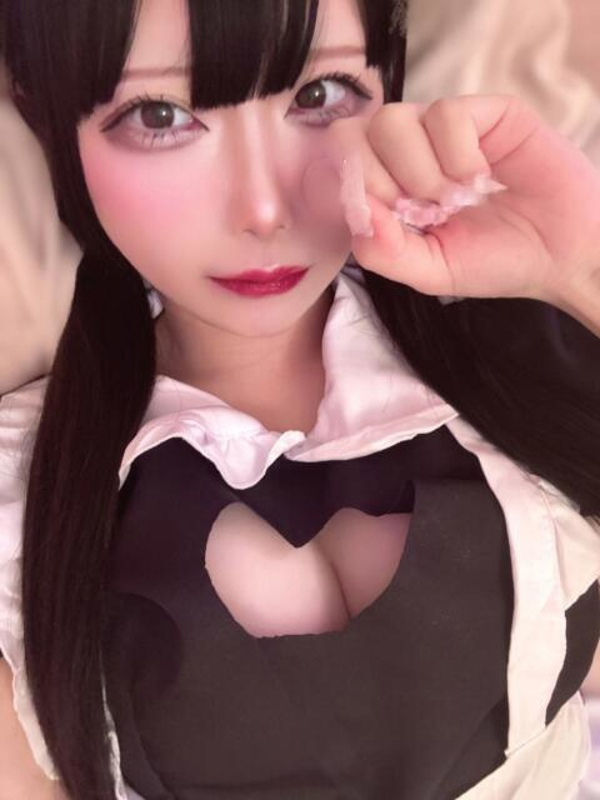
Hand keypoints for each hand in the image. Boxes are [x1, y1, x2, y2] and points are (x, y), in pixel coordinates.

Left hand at [328, 94, 599, 304]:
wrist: (560, 254)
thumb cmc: (495, 261)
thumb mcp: (430, 271)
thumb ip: (384, 252)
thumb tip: (360, 214)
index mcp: (390, 186)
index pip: (341, 161)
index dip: (355, 187)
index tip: (391, 219)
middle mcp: (409, 151)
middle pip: (356, 134)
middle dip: (383, 182)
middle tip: (423, 211)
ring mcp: (443, 129)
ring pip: (392, 120)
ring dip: (420, 172)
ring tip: (457, 198)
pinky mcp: (483, 111)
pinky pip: (444, 114)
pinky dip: (458, 155)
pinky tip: (481, 177)